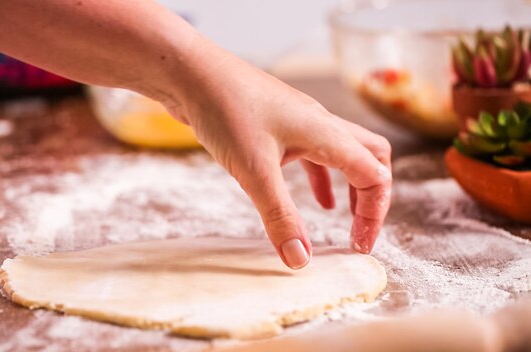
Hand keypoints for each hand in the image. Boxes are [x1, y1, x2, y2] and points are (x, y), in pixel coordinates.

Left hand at [164, 43, 392, 269]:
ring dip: (349, 186)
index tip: (357, 246)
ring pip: (342, 154)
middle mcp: (320, 123)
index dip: (373, 214)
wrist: (189, 73)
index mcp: (326, 132)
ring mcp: (299, 121)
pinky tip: (314, 199)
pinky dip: (321, 178)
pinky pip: (313, 153)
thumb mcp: (254, 172)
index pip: (375, 175)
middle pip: (370, 157)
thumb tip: (300, 260)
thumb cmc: (224, 110)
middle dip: (371, 197)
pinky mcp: (278, 124)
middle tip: (358, 230)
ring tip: (343, 219)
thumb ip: (279, 216)